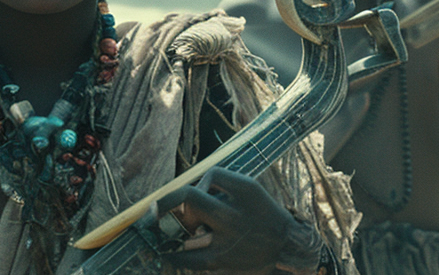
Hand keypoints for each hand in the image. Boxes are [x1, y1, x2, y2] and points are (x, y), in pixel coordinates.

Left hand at [157, 168, 296, 273]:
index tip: (196, 190)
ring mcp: (226, 241)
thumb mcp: (250, 189)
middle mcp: (235, 215)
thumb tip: (184, 188)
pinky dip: (171, 253)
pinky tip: (166, 250)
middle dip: (166, 201)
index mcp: (246, 192)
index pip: (212, 174)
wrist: (286, 248)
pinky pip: (185, 258)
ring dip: (164, 228)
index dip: (200, 181)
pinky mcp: (220, 262)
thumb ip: (220, 184)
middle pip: (189, 198)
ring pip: (181, 230)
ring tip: (155, 229)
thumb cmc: (262, 213)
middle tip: (152, 208)